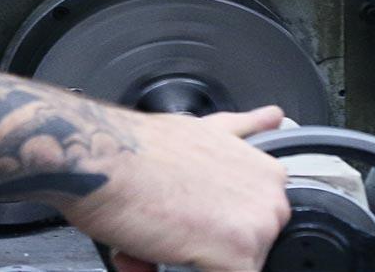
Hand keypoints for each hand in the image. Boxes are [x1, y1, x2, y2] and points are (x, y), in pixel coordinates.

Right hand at [54, 105, 289, 271]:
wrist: (104, 162)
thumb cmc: (138, 150)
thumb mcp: (204, 127)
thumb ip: (242, 128)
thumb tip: (270, 116)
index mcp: (264, 172)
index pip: (251, 220)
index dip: (214, 226)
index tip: (189, 220)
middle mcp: (270, 198)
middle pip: (245, 248)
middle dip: (203, 247)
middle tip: (166, 228)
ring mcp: (258, 228)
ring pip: (231, 267)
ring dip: (188, 262)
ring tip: (155, 239)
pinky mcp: (239, 257)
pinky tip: (154, 252)